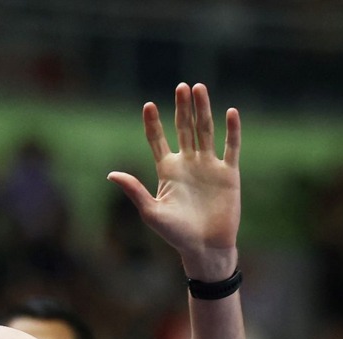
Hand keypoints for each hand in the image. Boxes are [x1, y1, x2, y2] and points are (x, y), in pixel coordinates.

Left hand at [107, 82, 240, 279]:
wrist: (204, 247)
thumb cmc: (175, 234)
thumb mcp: (151, 212)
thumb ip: (134, 190)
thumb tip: (111, 175)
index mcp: (167, 171)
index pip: (158, 140)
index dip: (153, 123)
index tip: (148, 105)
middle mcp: (188, 164)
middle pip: (184, 129)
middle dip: (182, 108)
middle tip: (181, 87)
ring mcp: (209, 166)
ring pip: (205, 131)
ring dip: (203, 110)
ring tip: (199, 89)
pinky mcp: (228, 173)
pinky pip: (231, 147)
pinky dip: (232, 130)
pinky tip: (230, 112)